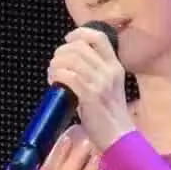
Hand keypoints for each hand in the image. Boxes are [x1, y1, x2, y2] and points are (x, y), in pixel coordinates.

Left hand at [47, 26, 134, 150]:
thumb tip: (71, 59)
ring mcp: (100, 83)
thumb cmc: (109, 114)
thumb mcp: (109, 86)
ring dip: (55, 65)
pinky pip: (67, 76)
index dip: (80, 33)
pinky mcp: (90, 95)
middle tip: (55, 64)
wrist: (118, 136)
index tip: (68, 39)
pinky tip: (54, 83)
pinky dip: (56, 76)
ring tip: (53, 74)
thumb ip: (96, 70)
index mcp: (115, 66)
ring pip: (70, 60)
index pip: (99, 37)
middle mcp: (109, 71)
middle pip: (79, 47)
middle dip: (61, 52)